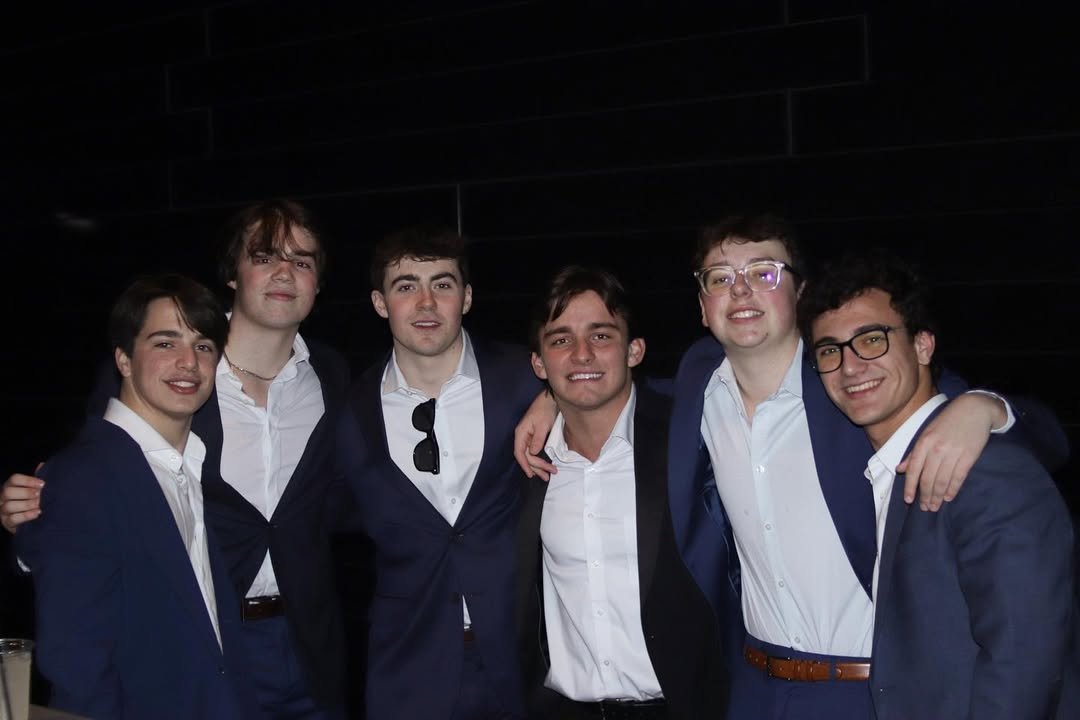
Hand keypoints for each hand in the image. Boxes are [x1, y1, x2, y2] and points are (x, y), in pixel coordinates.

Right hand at [1, 466, 44, 533]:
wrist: (32, 520)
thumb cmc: (33, 500)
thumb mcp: (35, 489)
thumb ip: (37, 479)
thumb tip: (42, 465)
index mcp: (10, 486)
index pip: (14, 479)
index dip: (28, 480)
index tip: (43, 484)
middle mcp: (3, 498)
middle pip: (8, 492)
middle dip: (25, 493)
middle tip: (39, 495)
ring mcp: (3, 511)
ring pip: (9, 506)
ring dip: (26, 505)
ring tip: (39, 505)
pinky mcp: (7, 523)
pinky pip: (12, 519)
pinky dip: (26, 516)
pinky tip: (37, 513)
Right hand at [513, 391, 558, 480]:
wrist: (550, 400)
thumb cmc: (545, 410)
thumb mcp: (542, 425)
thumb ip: (537, 439)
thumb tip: (533, 453)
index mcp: (521, 433)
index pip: (519, 453)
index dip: (524, 465)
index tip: (531, 474)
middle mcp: (522, 437)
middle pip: (526, 457)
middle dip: (536, 468)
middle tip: (547, 476)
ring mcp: (528, 437)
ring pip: (531, 456)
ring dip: (539, 466)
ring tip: (549, 474)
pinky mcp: (534, 437)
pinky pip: (535, 452)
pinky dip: (540, 459)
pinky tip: (545, 465)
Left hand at [898, 394, 1003, 510]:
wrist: (974, 409)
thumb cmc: (947, 421)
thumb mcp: (926, 433)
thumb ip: (914, 453)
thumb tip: (900, 469)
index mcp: (923, 442)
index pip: (913, 470)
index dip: (910, 487)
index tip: (908, 500)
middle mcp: (936, 449)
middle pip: (928, 478)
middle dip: (925, 496)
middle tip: (925, 508)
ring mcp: (953, 453)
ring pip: (942, 480)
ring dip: (938, 496)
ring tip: (935, 507)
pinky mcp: (969, 456)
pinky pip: (958, 477)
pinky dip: (953, 489)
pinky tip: (949, 497)